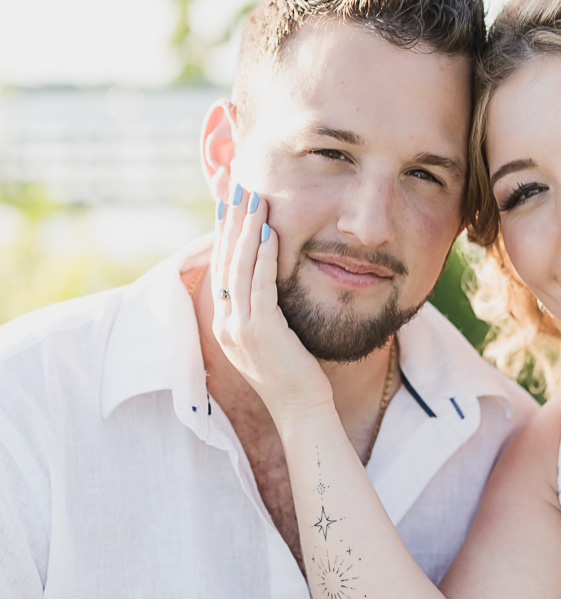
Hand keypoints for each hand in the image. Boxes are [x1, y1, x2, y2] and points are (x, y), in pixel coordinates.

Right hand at [211, 185, 333, 425]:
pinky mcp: (261, 331)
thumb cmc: (294, 373)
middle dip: (231, 222)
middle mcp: (226, 324)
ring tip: (254, 199)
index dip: (223, 234)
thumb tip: (269, 276)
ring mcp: (240, 329)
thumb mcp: (272, 335)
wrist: (301, 410)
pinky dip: (264, 255)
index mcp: (225, 325)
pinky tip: (270, 231)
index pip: (220, 269)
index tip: (228, 204)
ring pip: (239, 268)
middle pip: (224, 261)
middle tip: (237, 188)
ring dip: (247, 230)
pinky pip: (260, 285)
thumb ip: (264, 307)